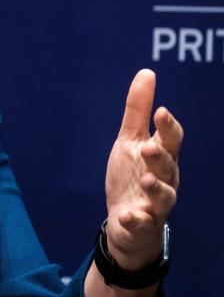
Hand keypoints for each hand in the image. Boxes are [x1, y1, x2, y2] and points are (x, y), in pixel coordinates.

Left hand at [104, 69, 182, 269]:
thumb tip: (147, 72)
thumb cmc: (132, 175)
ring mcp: (155, 204)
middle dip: (160, 157)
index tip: (161, 111)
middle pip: (168, 167)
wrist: (126, 222)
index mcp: (162, 156)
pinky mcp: (142, 224)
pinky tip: (127, 216)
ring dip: (155, 188)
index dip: (168, 127)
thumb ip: (138, 110)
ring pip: (163, 196)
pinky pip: (142, 223)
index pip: (171, 140)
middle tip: (149, 147)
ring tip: (144, 180)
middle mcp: (164, 180)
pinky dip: (136, 220)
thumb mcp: (130, 140)